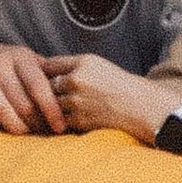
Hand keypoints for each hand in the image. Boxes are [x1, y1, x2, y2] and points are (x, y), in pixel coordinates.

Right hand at [0, 41, 66, 135]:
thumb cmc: (9, 66)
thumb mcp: (29, 63)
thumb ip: (50, 77)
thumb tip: (80, 97)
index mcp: (22, 58)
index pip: (40, 86)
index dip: (51, 109)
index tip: (60, 128)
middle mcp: (1, 63)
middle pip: (21, 101)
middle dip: (34, 122)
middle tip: (42, 136)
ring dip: (12, 125)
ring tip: (21, 135)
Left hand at [49, 52, 166, 140]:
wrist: (142, 107)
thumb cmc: (121, 87)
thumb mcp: (100, 66)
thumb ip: (76, 67)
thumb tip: (48, 72)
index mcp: (84, 62)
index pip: (50, 64)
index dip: (42, 71)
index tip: (39, 76)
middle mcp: (78, 79)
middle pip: (46, 84)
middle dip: (45, 90)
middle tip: (44, 95)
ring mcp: (77, 101)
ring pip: (51, 103)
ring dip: (52, 107)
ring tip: (59, 108)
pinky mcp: (79, 120)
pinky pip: (60, 119)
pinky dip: (61, 120)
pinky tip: (68, 119)